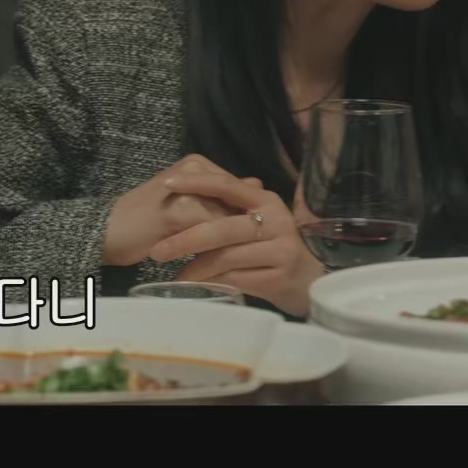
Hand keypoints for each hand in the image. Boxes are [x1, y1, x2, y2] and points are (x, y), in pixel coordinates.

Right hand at [102, 155, 265, 265]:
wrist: (106, 232)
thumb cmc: (146, 221)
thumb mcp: (187, 204)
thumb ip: (218, 197)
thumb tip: (257, 186)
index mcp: (196, 165)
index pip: (238, 190)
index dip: (247, 217)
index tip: (251, 239)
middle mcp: (193, 170)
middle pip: (235, 203)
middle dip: (242, 230)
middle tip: (246, 252)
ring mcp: (185, 190)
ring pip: (225, 218)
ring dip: (232, 243)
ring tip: (235, 263)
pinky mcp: (178, 213)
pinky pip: (209, 233)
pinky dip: (216, 250)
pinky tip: (219, 266)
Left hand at [148, 185, 323, 317]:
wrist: (310, 280)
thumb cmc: (272, 246)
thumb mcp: (254, 222)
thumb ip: (226, 210)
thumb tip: (184, 196)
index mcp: (265, 200)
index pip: (227, 185)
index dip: (197, 183)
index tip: (166, 185)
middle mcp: (276, 221)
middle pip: (222, 228)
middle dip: (185, 240)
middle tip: (157, 251)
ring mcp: (280, 250)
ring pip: (227, 257)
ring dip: (196, 267)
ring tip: (177, 274)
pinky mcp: (280, 277)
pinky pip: (236, 279)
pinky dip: (213, 282)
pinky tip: (198, 284)